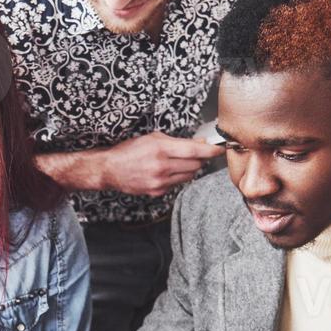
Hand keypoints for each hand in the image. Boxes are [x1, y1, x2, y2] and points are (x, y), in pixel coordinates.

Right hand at [102, 132, 217, 196]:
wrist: (110, 169)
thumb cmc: (129, 151)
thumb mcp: (153, 138)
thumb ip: (177, 141)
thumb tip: (199, 143)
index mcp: (160, 149)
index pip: (194, 150)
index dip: (211, 150)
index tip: (220, 149)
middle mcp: (161, 167)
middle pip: (195, 164)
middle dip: (201, 158)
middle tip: (201, 152)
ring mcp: (160, 181)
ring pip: (189, 175)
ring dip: (191, 167)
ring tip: (182, 161)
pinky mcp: (158, 191)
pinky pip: (178, 183)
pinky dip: (179, 176)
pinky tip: (170, 170)